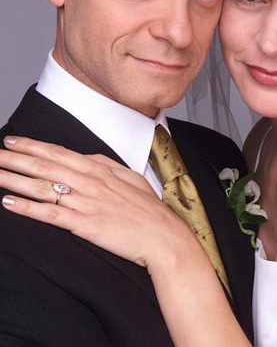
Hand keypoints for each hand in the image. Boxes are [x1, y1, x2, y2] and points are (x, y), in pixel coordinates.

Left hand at [0, 136, 190, 268]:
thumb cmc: (147, 208)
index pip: (59, 152)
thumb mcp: (129, 176)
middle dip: (16, 158)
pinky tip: (9, 202)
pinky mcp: (84, 225)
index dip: (33, 145)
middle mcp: (89, 182)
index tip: (13, 140)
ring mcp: (85, 203)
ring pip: (43, 187)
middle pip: (45, 166)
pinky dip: (27, 208)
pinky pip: (50, 214)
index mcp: (99, 169)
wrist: (163, 236)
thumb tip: (84, 156)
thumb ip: (105, 164)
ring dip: (14, 179)